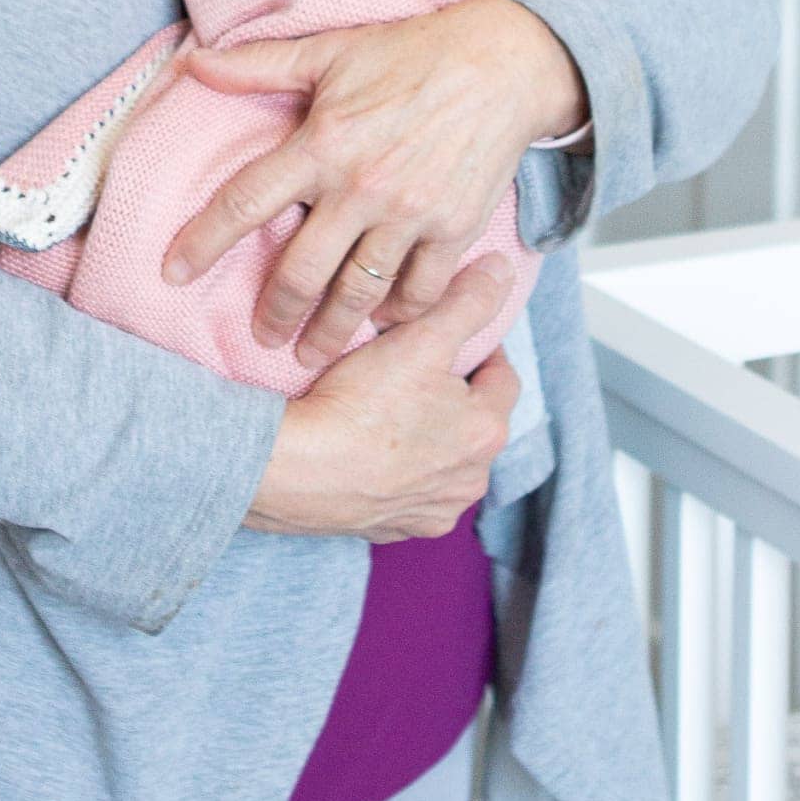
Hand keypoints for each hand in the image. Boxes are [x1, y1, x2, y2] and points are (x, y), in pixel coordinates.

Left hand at [163, 0, 586, 366]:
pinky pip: (419, 292)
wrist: (500, 64)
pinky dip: (398, 315)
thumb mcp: (329, 51)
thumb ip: (259, 65)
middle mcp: (360, 186)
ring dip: (331, 331)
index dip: (202, 243)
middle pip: (300, 271)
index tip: (172, 274)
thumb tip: (195, 62)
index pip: (244, 202)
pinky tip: (383, 322)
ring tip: (314, 351)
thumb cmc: (410, 52)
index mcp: (320, 143)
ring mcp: (409, 213)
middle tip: (263, 336)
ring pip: (358, 294)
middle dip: (275, 313)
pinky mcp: (453, 230)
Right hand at [246, 256, 521, 539]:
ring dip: (425, 436)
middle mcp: (469, 481)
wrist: (296, 469)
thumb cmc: (361, 404)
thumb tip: (503, 270)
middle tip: (412, 366)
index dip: (478, 348)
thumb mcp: (421, 337)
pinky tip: (364, 448)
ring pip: (440, 460)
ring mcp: (430, 511)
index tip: (452, 333)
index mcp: (486, 433)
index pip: (501, 376)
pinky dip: (393, 470)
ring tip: (385, 406)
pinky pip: (404, 491)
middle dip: (451, 394)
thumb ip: (467, 302)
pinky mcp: (390, 530)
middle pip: (471, 421)